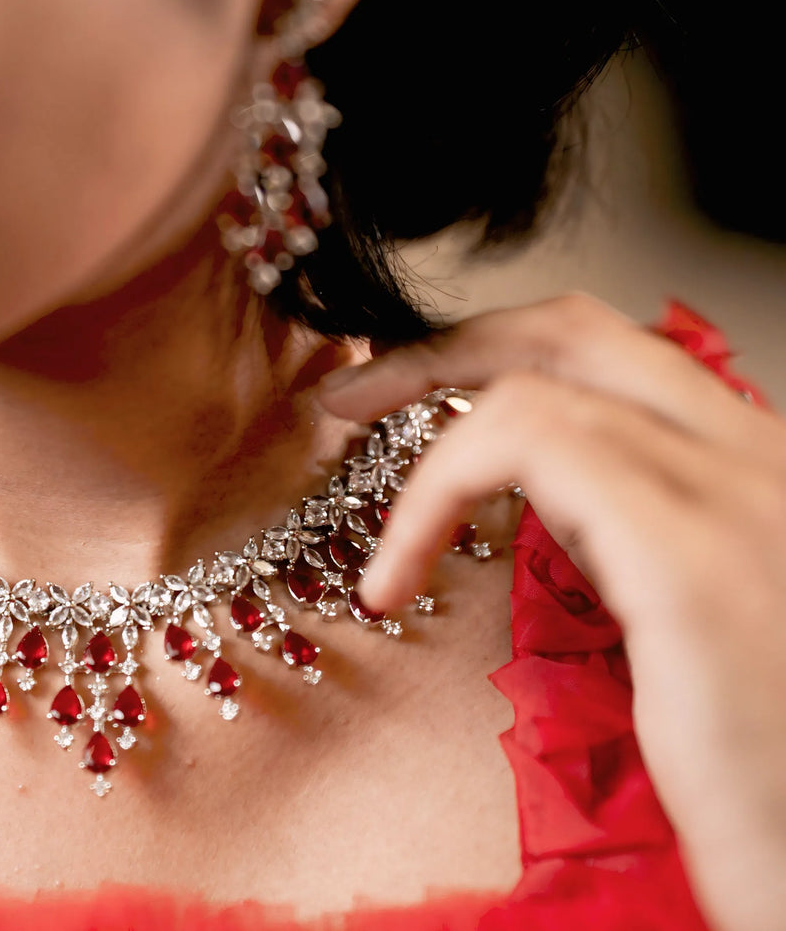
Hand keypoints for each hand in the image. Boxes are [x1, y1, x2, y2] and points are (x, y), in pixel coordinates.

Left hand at [318, 293, 785, 930]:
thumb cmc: (765, 765)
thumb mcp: (700, 628)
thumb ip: (640, 546)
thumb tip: (549, 512)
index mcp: (757, 472)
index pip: (615, 354)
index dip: (495, 356)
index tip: (406, 397)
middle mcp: (760, 459)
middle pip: (575, 331)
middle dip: (440, 350)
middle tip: (354, 396)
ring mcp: (735, 493)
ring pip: (534, 384)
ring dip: (415, 446)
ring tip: (365, 525)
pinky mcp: (688, 554)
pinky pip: (520, 447)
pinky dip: (429, 497)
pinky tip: (392, 579)